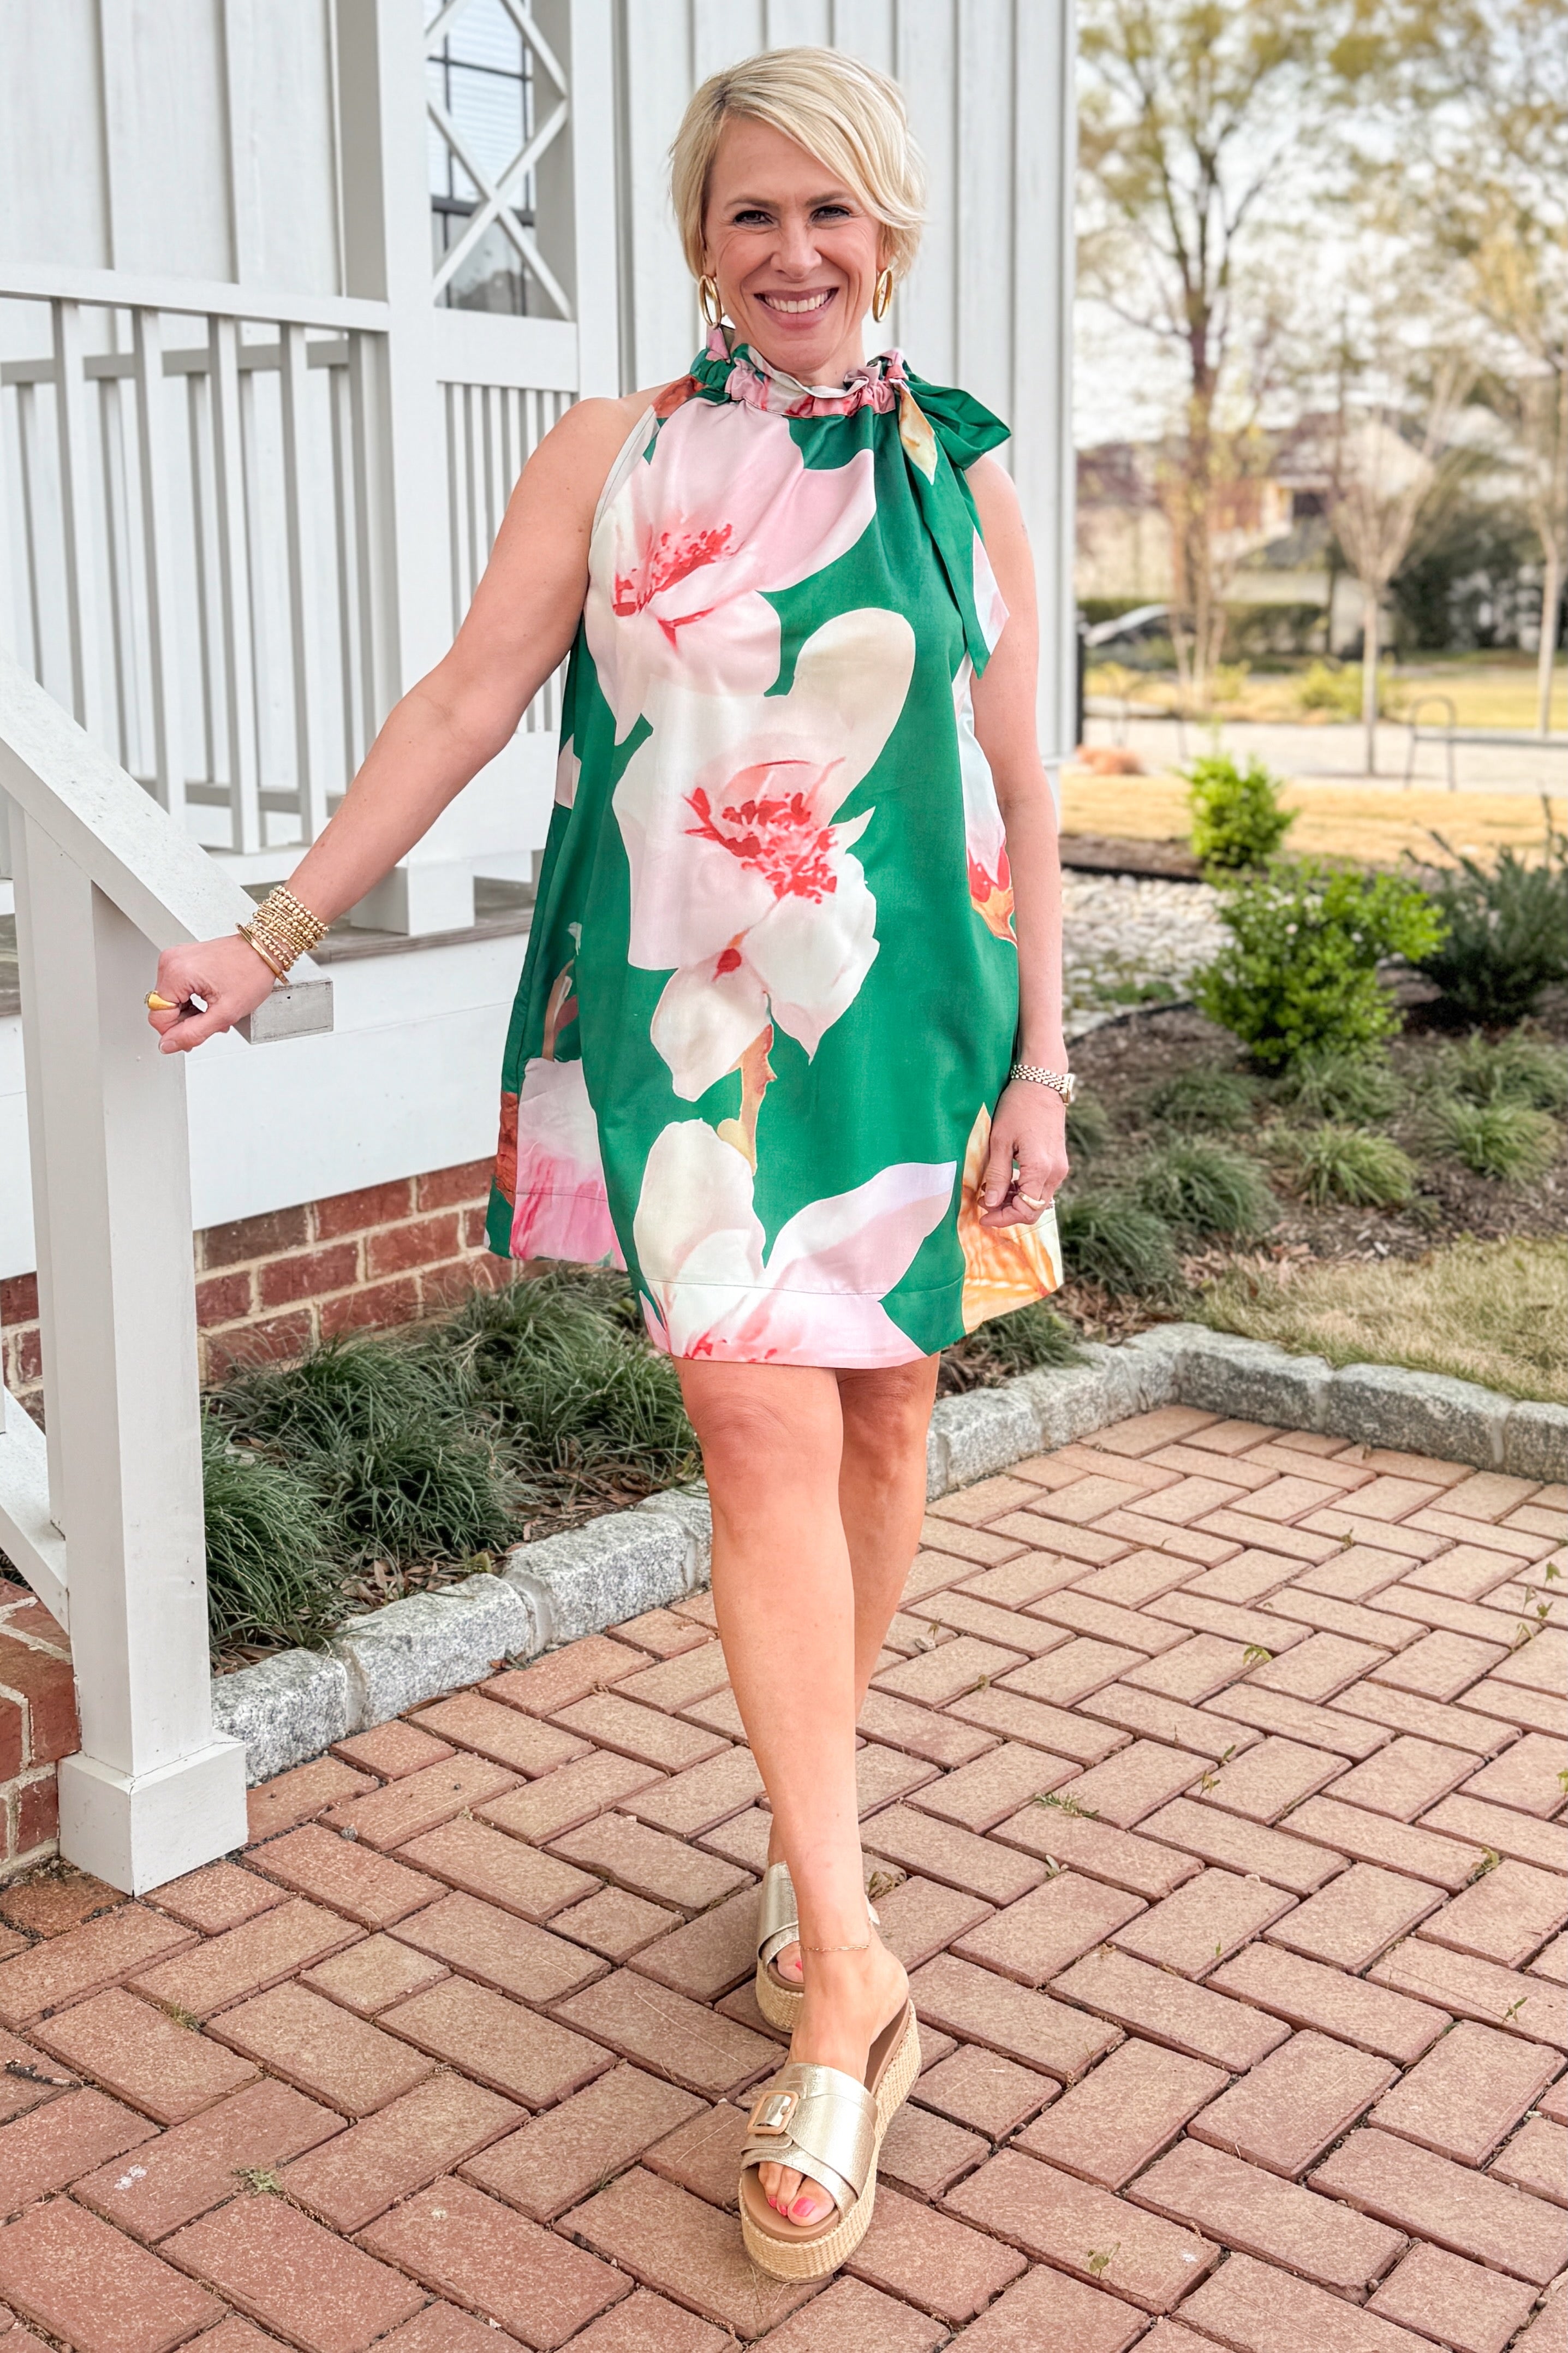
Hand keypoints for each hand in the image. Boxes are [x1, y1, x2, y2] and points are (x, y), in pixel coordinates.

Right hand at [146, 933, 278, 1053]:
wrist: (263, 951)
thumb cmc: (251, 972)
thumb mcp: (225, 1013)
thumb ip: (193, 1033)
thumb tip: (168, 1044)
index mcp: (176, 972)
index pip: (158, 1017)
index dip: (175, 1033)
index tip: (193, 1036)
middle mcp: (171, 961)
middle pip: (163, 1008)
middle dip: (186, 1021)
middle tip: (212, 1021)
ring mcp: (175, 958)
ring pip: (170, 1000)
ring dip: (190, 1011)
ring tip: (214, 1009)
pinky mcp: (182, 959)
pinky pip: (177, 988)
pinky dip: (191, 999)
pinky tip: (209, 1000)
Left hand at [980, 1078, 1069, 1226]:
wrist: (1041, 1083)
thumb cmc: (1018, 1107)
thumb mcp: (1000, 1141)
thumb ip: (997, 1175)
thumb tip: (991, 1204)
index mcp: (1040, 1169)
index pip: (1026, 1210)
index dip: (1003, 1218)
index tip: (982, 1216)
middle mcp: (1055, 1173)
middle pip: (1035, 1210)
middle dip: (1009, 1213)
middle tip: (985, 1206)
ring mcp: (1059, 1168)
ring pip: (1039, 1200)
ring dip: (1015, 1202)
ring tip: (992, 1191)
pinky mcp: (1058, 1162)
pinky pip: (1042, 1187)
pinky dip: (1024, 1190)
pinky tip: (1007, 1181)